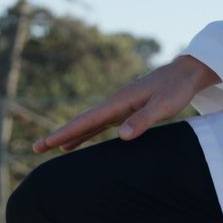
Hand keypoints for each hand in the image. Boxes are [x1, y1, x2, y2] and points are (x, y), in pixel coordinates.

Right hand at [32, 55, 219, 152]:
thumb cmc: (176, 89)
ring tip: (51, 148)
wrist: (185, 74)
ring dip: (70, 135)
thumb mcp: (163, 106)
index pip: (86, 121)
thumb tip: (121, 136)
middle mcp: (113, 104)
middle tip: (37, 147)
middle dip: (59, 135)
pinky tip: (78, 143)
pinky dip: (85, 133)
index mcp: (118, 102)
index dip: (65, 133)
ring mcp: (117, 108)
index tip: (47, 143)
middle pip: (81, 122)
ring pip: (88, 124)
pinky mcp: (124, 111)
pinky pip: (99, 125)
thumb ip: (142, 120)